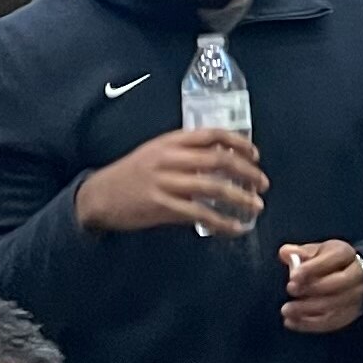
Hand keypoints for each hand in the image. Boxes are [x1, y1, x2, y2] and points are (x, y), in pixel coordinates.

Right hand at [76, 127, 266, 235]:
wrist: (99, 196)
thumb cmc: (131, 174)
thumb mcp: (155, 152)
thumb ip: (184, 152)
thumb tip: (220, 159)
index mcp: (170, 142)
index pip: (212, 135)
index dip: (239, 143)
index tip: (255, 155)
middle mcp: (170, 158)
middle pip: (219, 160)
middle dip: (247, 172)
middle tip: (262, 183)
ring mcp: (165, 182)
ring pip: (213, 188)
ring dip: (240, 197)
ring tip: (256, 206)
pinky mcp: (162, 207)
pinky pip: (200, 214)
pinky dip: (222, 222)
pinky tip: (235, 228)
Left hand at [279, 239, 362, 331]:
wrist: (352, 278)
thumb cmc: (327, 263)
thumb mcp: (316, 252)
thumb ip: (300, 253)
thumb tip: (285, 253)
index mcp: (345, 254)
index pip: (332, 260)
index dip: (312, 269)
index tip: (293, 277)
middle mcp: (356, 275)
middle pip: (338, 283)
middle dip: (313, 288)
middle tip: (291, 290)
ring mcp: (356, 297)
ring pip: (334, 306)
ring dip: (308, 310)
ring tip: (286, 310)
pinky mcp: (349, 314)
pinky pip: (330, 322)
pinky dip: (309, 324)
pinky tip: (291, 322)